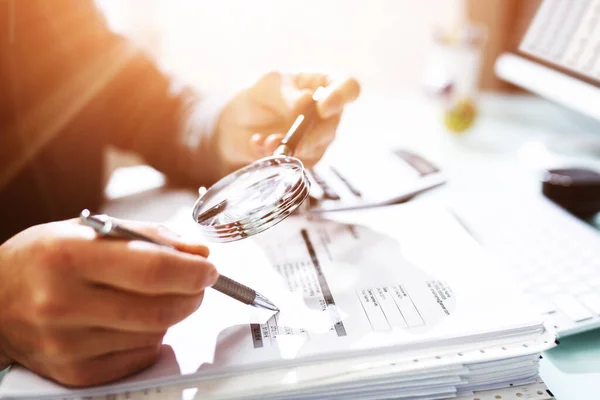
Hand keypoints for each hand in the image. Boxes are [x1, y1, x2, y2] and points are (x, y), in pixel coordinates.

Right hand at [0, 219, 216, 386]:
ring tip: (157, 296)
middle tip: (197, 283)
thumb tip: (198, 255)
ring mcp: (68, 344)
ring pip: (155, 333)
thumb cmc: (44, 258)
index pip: (153, 269)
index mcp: (69, 256)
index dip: (193, 271)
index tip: (209, 269)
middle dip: (193, 294)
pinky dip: (151, 337)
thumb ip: (150, 237)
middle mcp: (64, 304)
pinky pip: (139, 357)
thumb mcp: (90, 229)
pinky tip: (134, 320)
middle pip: (161, 308)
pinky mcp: (74, 373)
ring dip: (172, 314)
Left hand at [214, 72, 359, 175]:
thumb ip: (286, 92)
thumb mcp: (267, 85)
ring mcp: (319, 138)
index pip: (349, 88)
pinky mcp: (306, 159)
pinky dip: (276, 155)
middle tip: (285, 135)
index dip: (340, 97)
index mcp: (324, 84)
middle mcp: (328, 113)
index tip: (322, 107)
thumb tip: (306, 100)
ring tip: (266, 141)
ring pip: (315, 147)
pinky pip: (298, 162)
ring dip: (290, 146)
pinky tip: (258, 146)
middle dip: (308, 133)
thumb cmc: (259, 96)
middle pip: (333, 125)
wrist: (238, 124)